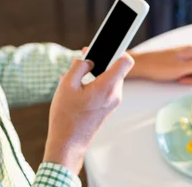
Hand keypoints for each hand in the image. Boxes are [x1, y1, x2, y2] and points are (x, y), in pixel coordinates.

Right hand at [43, 52, 134, 173]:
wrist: (68, 143)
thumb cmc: (66, 116)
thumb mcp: (67, 85)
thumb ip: (78, 66)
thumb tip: (87, 58)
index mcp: (107, 86)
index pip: (126, 61)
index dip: (117, 51)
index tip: (105, 48)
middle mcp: (115, 94)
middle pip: (114, 69)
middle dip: (99, 63)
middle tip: (81, 62)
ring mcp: (113, 103)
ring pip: (108, 79)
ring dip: (94, 75)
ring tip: (73, 80)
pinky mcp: (107, 108)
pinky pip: (104, 90)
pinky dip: (93, 85)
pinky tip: (76, 90)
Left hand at [128, 45, 191, 86]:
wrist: (142, 65)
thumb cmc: (159, 66)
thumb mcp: (180, 68)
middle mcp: (191, 52)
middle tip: (185, 81)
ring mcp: (185, 56)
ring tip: (179, 79)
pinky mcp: (180, 61)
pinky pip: (190, 70)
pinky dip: (186, 76)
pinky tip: (178, 78)